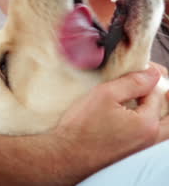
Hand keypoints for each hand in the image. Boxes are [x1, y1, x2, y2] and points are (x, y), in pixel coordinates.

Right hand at [53, 66, 161, 182]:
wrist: (66, 155)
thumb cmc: (82, 127)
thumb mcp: (106, 94)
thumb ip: (133, 82)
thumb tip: (153, 74)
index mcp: (146, 123)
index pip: (158, 91)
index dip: (147, 75)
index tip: (136, 68)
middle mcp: (149, 139)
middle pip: (167, 112)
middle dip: (160, 94)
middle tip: (147, 83)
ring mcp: (142, 148)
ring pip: (163, 126)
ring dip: (157, 109)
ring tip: (142, 96)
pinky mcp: (133, 152)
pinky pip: (152, 134)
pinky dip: (149, 120)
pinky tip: (134, 112)